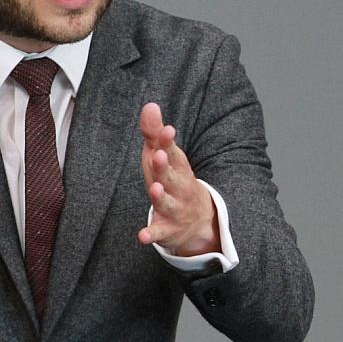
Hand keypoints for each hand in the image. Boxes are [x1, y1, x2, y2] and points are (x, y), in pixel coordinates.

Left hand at [136, 102, 219, 256]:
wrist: (200, 220)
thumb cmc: (174, 180)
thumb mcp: (164, 157)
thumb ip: (154, 133)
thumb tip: (150, 106)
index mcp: (178, 168)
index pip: (174, 153)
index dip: (167, 142)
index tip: (166, 130)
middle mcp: (179, 187)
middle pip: (171, 176)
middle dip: (164, 166)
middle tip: (158, 155)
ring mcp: (174, 209)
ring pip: (167, 203)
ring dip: (160, 196)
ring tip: (154, 188)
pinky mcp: (167, 229)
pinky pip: (159, 232)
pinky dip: (152, 234)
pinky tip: (142, 236)